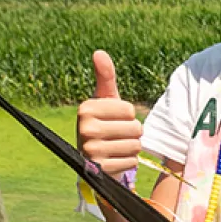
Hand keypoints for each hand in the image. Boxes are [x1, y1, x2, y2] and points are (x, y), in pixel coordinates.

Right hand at [77, 50, 142, 176]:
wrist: (93, 158)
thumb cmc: (104, 122)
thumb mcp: (105, 99)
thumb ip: (105, 76)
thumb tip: (99, 52)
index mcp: (86, 109)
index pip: (129, 109)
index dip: (127, 114)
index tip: (113, 118)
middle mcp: (85, 129)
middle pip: (135, 128)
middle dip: (132, 132)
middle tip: (117, 135)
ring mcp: (91, 151)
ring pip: (135, 145)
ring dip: (131, 147)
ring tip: (116, 146)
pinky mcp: (100, 169)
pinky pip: (131, 162)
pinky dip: (128, 161)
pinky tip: (115, 159)